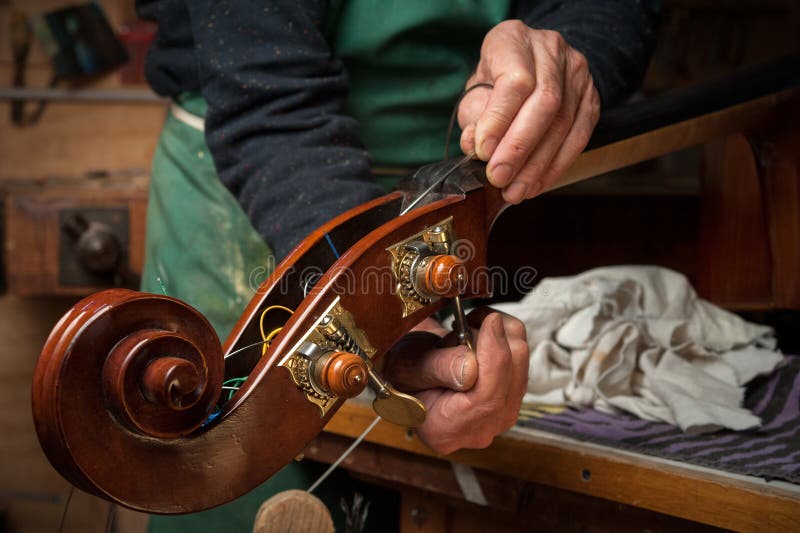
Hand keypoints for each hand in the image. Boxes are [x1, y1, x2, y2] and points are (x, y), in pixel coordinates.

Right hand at [382, 309, 528, 454]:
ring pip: (521, 364)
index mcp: (446, 431)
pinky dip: (505, 338)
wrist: (411, 370)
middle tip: (462, 327)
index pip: (486, 400)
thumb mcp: (407, 364)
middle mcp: (478, 430)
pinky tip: (480, 337)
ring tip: (465, 333)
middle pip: (511, 381)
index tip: (491, 321)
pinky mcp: (512, 397)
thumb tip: (471, 366)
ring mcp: (499, 416)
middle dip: (493, 341)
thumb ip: (438, 367)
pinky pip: (523, 359)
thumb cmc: (403, 368)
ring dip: (498, 336)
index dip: (494, 357)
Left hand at [458, 20, 600, 203]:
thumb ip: (473, 118)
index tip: (482, 151)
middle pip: (544, 103)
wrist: (533, 65)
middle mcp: (551, 50)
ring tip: (514, 190)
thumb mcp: (475, 91)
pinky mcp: (591, 99)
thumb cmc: (495, 80)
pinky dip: (555, 167)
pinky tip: (535, 184)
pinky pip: (578, 138)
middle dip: (518, 148)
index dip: (498, 120)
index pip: (514, 80)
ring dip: (536, 165)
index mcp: (514, 39)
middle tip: (498, 177)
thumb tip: (474, 148)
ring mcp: (577, 74)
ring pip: (563, 124)